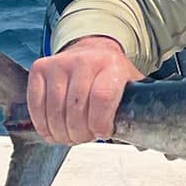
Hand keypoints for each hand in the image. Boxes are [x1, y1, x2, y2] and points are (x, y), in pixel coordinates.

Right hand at [27, 35, 144, 144]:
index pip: (102, 99)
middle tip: (84, 137)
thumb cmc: (111, 74)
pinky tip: (52, 131)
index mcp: (112, 65)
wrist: (92, 48)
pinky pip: (36, 105)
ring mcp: (60, 63)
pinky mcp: (40, 68)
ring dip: (61, 132)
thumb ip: (138, 106)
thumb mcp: (131, 84)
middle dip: (80, 133)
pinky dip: (43, 124)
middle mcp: (84, 61)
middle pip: (76, 109)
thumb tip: (148, 132)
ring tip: (70, 136)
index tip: (102, 133)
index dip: (100, 123)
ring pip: (55, 111)